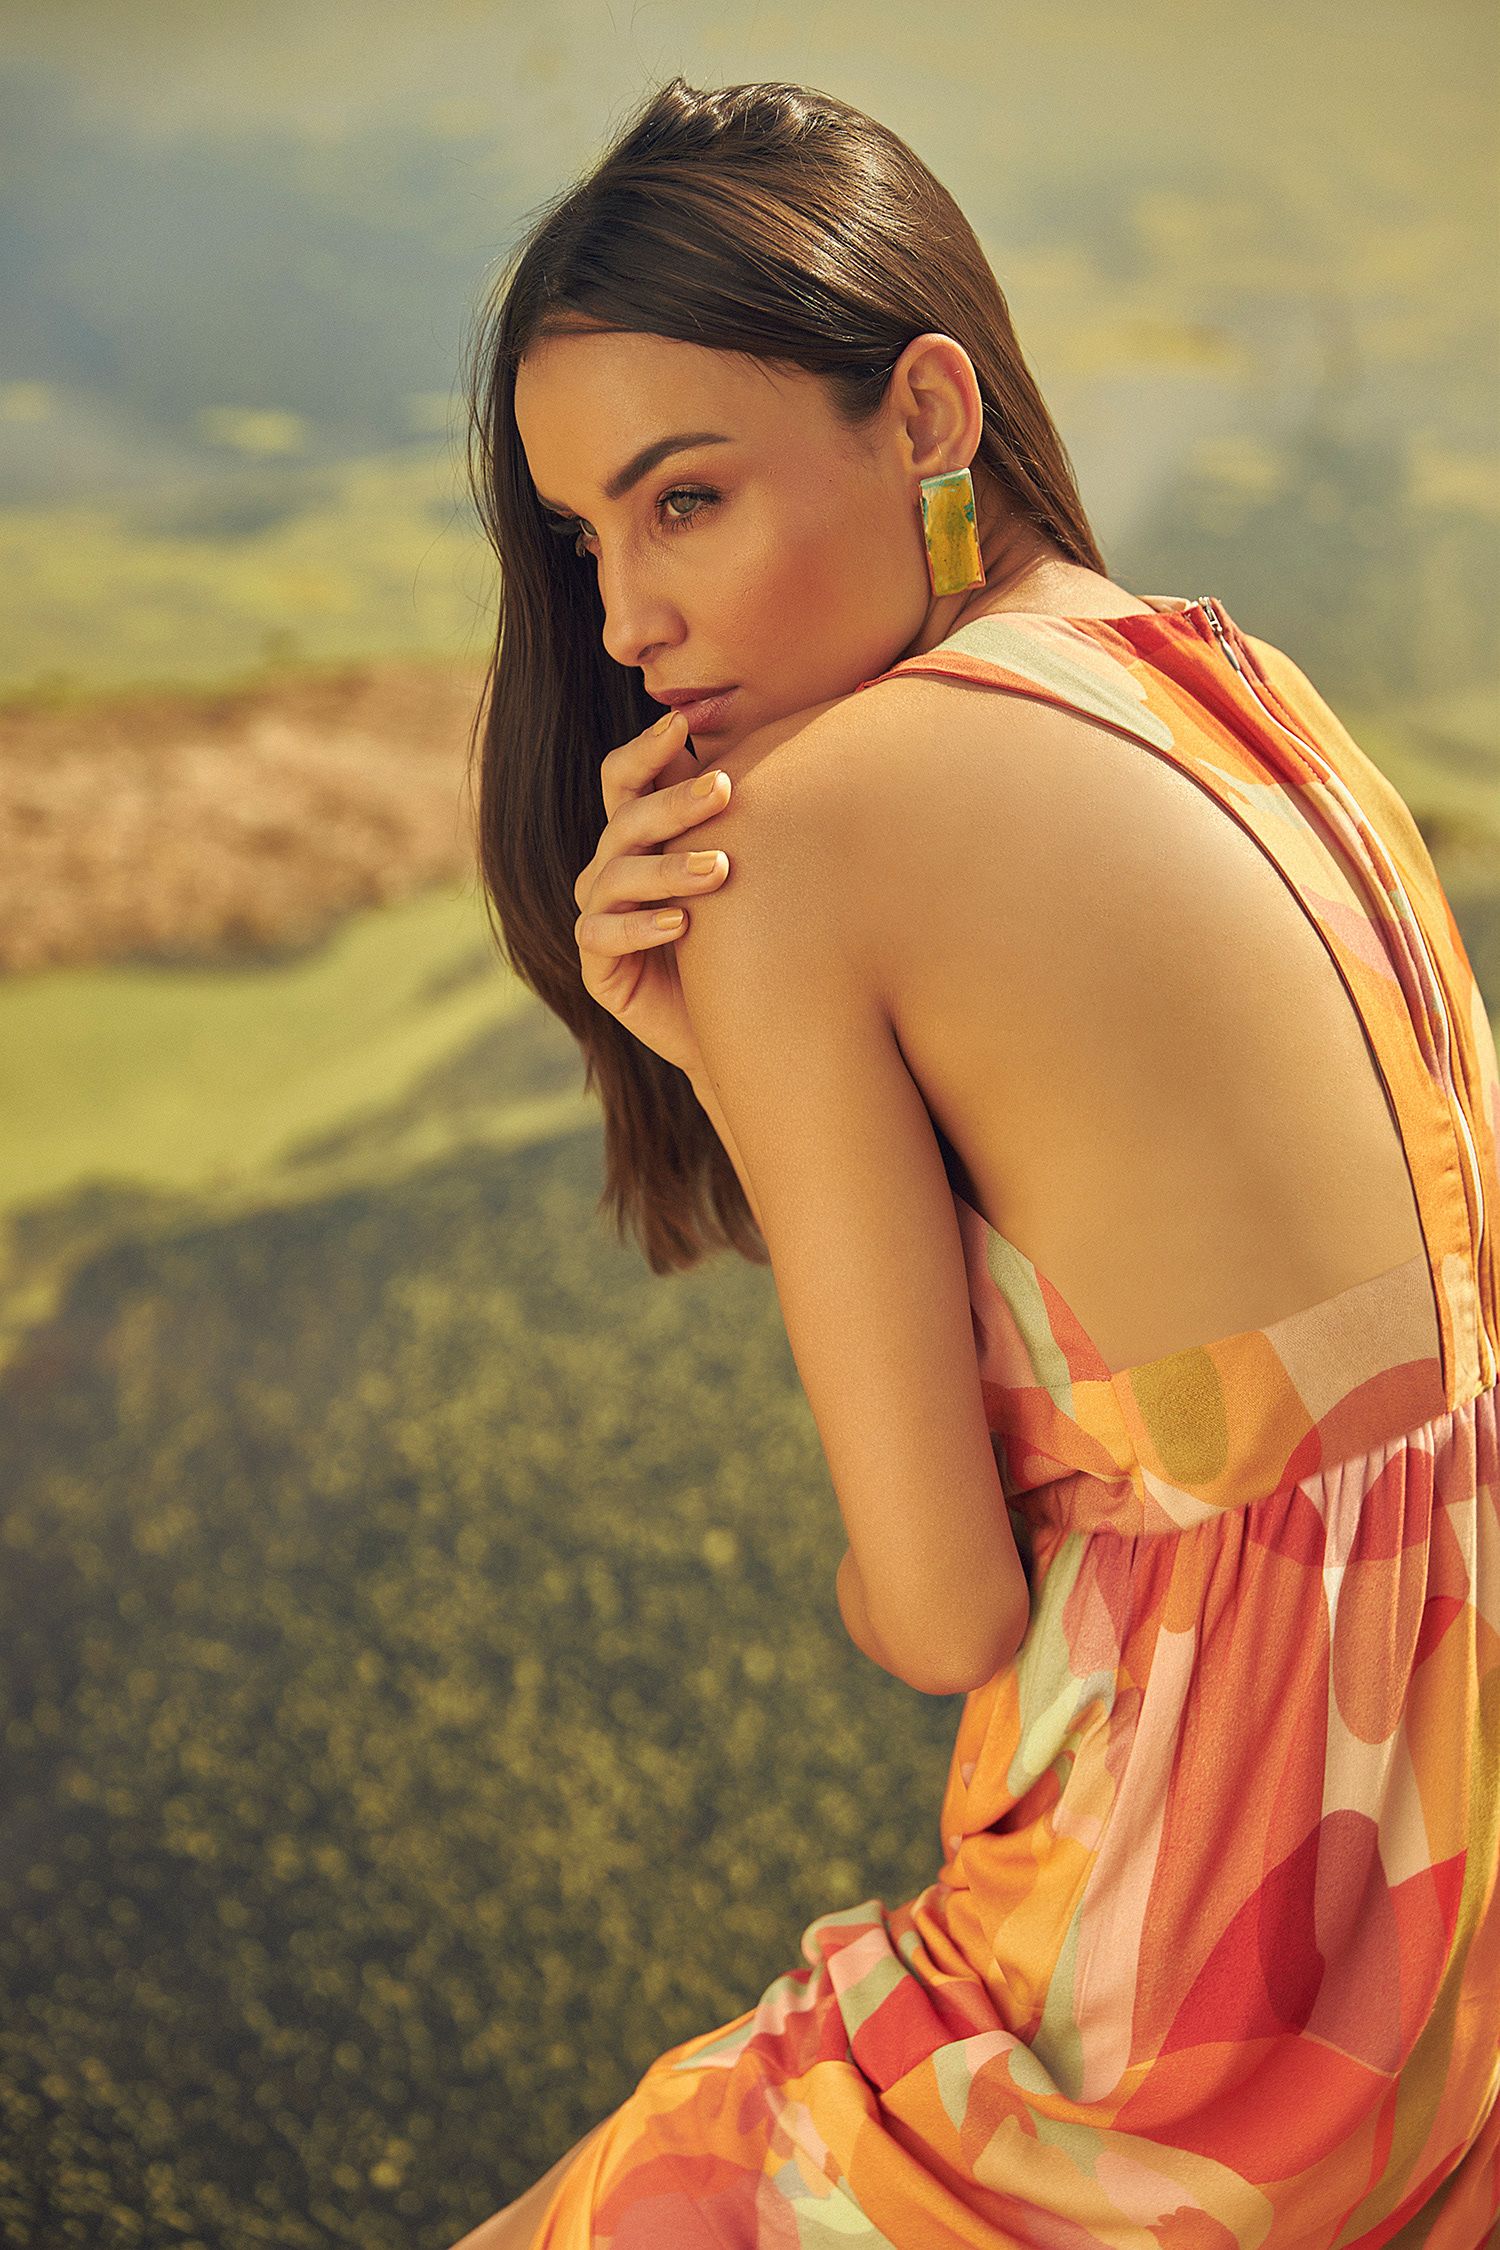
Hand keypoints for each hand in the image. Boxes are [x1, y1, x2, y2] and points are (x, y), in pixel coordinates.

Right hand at [572, 709, 730, 1078]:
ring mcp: (600, 915)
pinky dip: (640, 927)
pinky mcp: (598, 966)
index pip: (625, 779)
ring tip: (719, 870)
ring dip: (668, 868)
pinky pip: (601, 935)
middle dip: (675, 803)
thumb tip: (766, 746)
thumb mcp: (747, 873)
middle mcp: (612, 868)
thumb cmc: (749, 938)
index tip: (679, 726)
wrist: (743, 1022)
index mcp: (640, 836)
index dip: (644, 751)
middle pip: (626, 820)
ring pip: (617, 874)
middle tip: (724, 790)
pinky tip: (680, 925)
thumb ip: (738, 818)